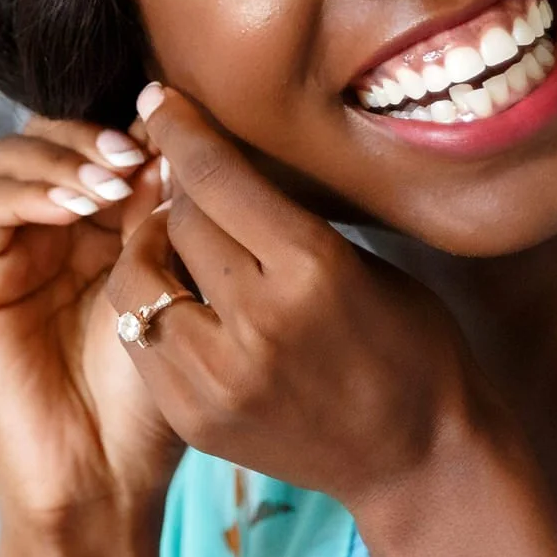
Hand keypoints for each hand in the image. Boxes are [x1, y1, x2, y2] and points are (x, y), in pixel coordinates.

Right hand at [0, 117, 183, 531]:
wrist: (103, 481)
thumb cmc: (148, 403)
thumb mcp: (165, 292)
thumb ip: (159, 217)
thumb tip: (170, 138)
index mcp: (97, 235)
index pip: (100, 147)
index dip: (134, 131)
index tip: (178, 137)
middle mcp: (45, 238)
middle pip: (51, 137)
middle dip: (96, 134)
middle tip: (139, 154)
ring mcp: (3, 257)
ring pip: (14, 157)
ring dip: (66, 156)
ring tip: (114, 181)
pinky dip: (34, 190)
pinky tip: (77, 207)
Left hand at [105, 85, 496, 513]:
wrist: (417, 460)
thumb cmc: (407, 346)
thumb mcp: (360, 262)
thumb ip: (282, 219)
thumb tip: (208, 163)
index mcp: (311, 268)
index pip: (216, 176)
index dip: (180, 128)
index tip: (157, 97)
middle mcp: (259, 322)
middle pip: (176, 221)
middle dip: (177, 194)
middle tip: (183, 184)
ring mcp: (219, 378)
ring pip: (139, 280)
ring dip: (152, 254)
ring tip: (178, 248)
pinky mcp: (193, 417)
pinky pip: (141, 338)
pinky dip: (154, 310)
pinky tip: (182, 302)